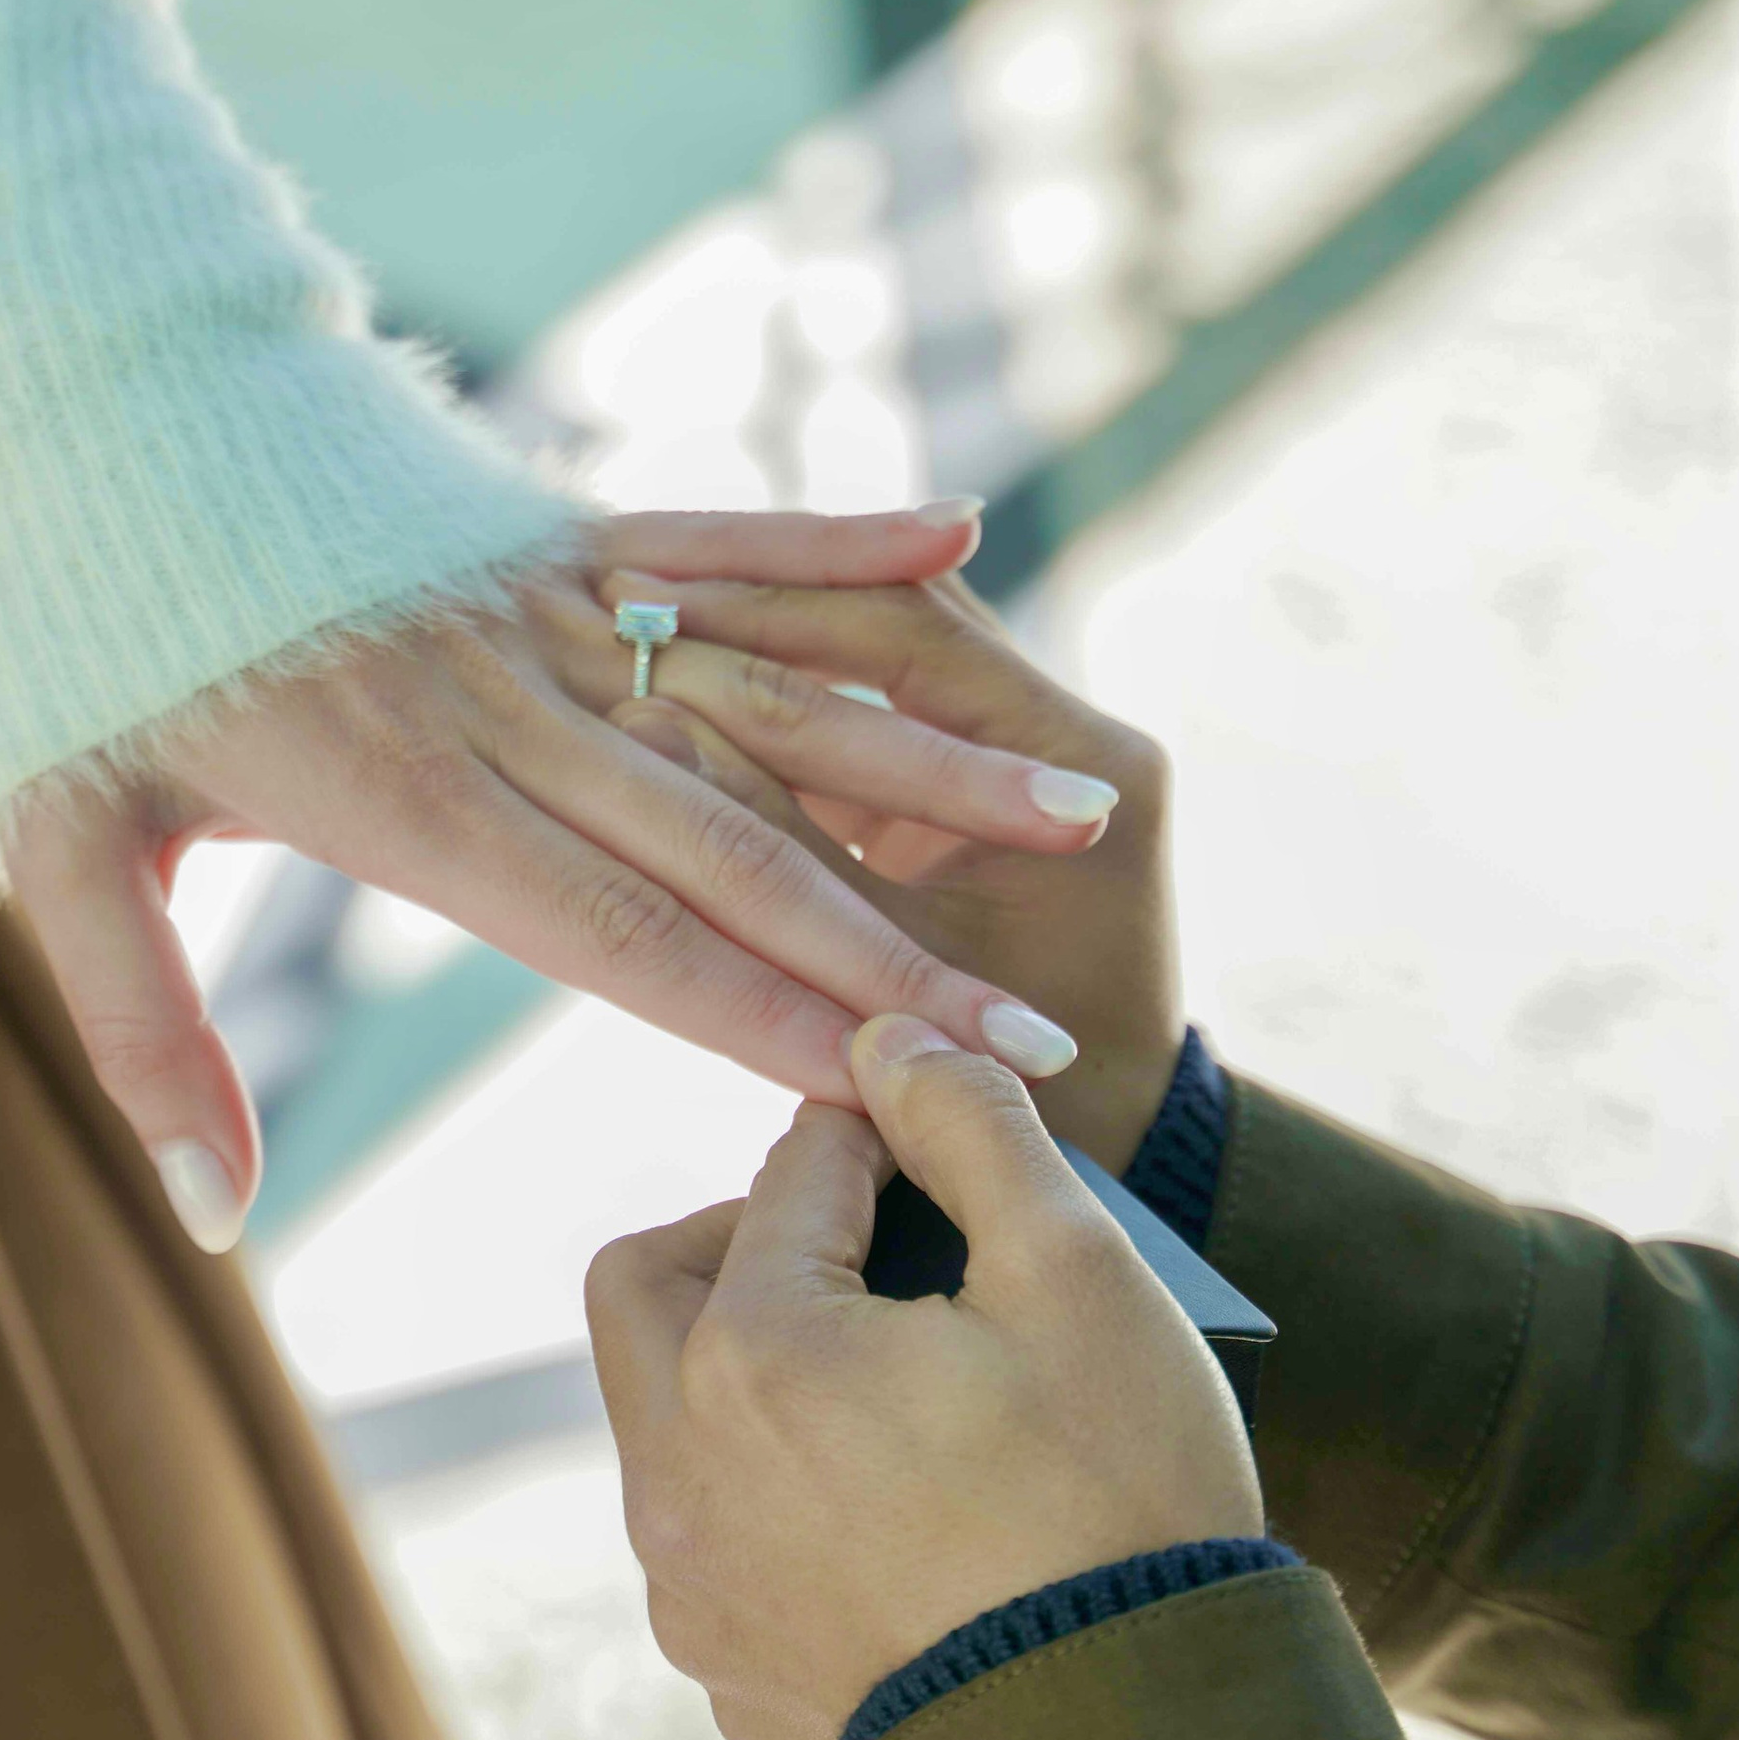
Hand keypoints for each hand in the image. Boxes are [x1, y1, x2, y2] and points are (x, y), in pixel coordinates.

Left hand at [0, 505, 1131, 1250]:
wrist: (63, 391)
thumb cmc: (61, 639)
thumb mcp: (54, 846)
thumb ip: (141, 1032)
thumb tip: (220, 1218)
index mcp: (405, 794)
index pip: (623, 938)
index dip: (770, 1021)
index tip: (900, 1095)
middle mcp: (504, 699)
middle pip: (735, 844)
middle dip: (897, 954)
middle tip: (1041, 1039)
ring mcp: (540, 597)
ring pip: (763, 694)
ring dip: (922, 763)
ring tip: (1076, 810)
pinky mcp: (547, 515)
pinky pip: (711, 531)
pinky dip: (831, 541)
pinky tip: (958, 543)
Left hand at [587, 1016, 1262, 1739]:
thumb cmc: (1119, 1498)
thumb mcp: (1078, 1269)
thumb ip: (968, 1123)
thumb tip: (890, 1036)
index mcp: (751, 1351)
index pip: (792, 1173)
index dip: (877, 1136)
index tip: (940, 1141)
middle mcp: (676, 1469)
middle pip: (651, 1281)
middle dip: (749, 1237)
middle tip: (872, 1252)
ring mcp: (690, 1585)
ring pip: (668, 1416)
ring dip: (751, 1368)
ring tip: (888, 1375)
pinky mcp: (726, 1672)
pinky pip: (713, 1537)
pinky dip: (775, 1493)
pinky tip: (892, 1502)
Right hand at [601, 562, 1180, 1179]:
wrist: (1108, 1143)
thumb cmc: (1009, 1086)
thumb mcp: (885, 967)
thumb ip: (781, 849)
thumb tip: (646, 727)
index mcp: (1078, 761)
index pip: (913, 634)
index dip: (778, 614)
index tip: (658, 605)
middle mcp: (1065, 732)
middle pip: (896, 622)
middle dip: (762, 610)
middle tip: (630, 596)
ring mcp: (1020, 753)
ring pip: (875, 658)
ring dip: (767, 645)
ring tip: (638, 625)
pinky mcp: (969, 788)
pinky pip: (867, 714)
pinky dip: (784, 704)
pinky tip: (676, 683)